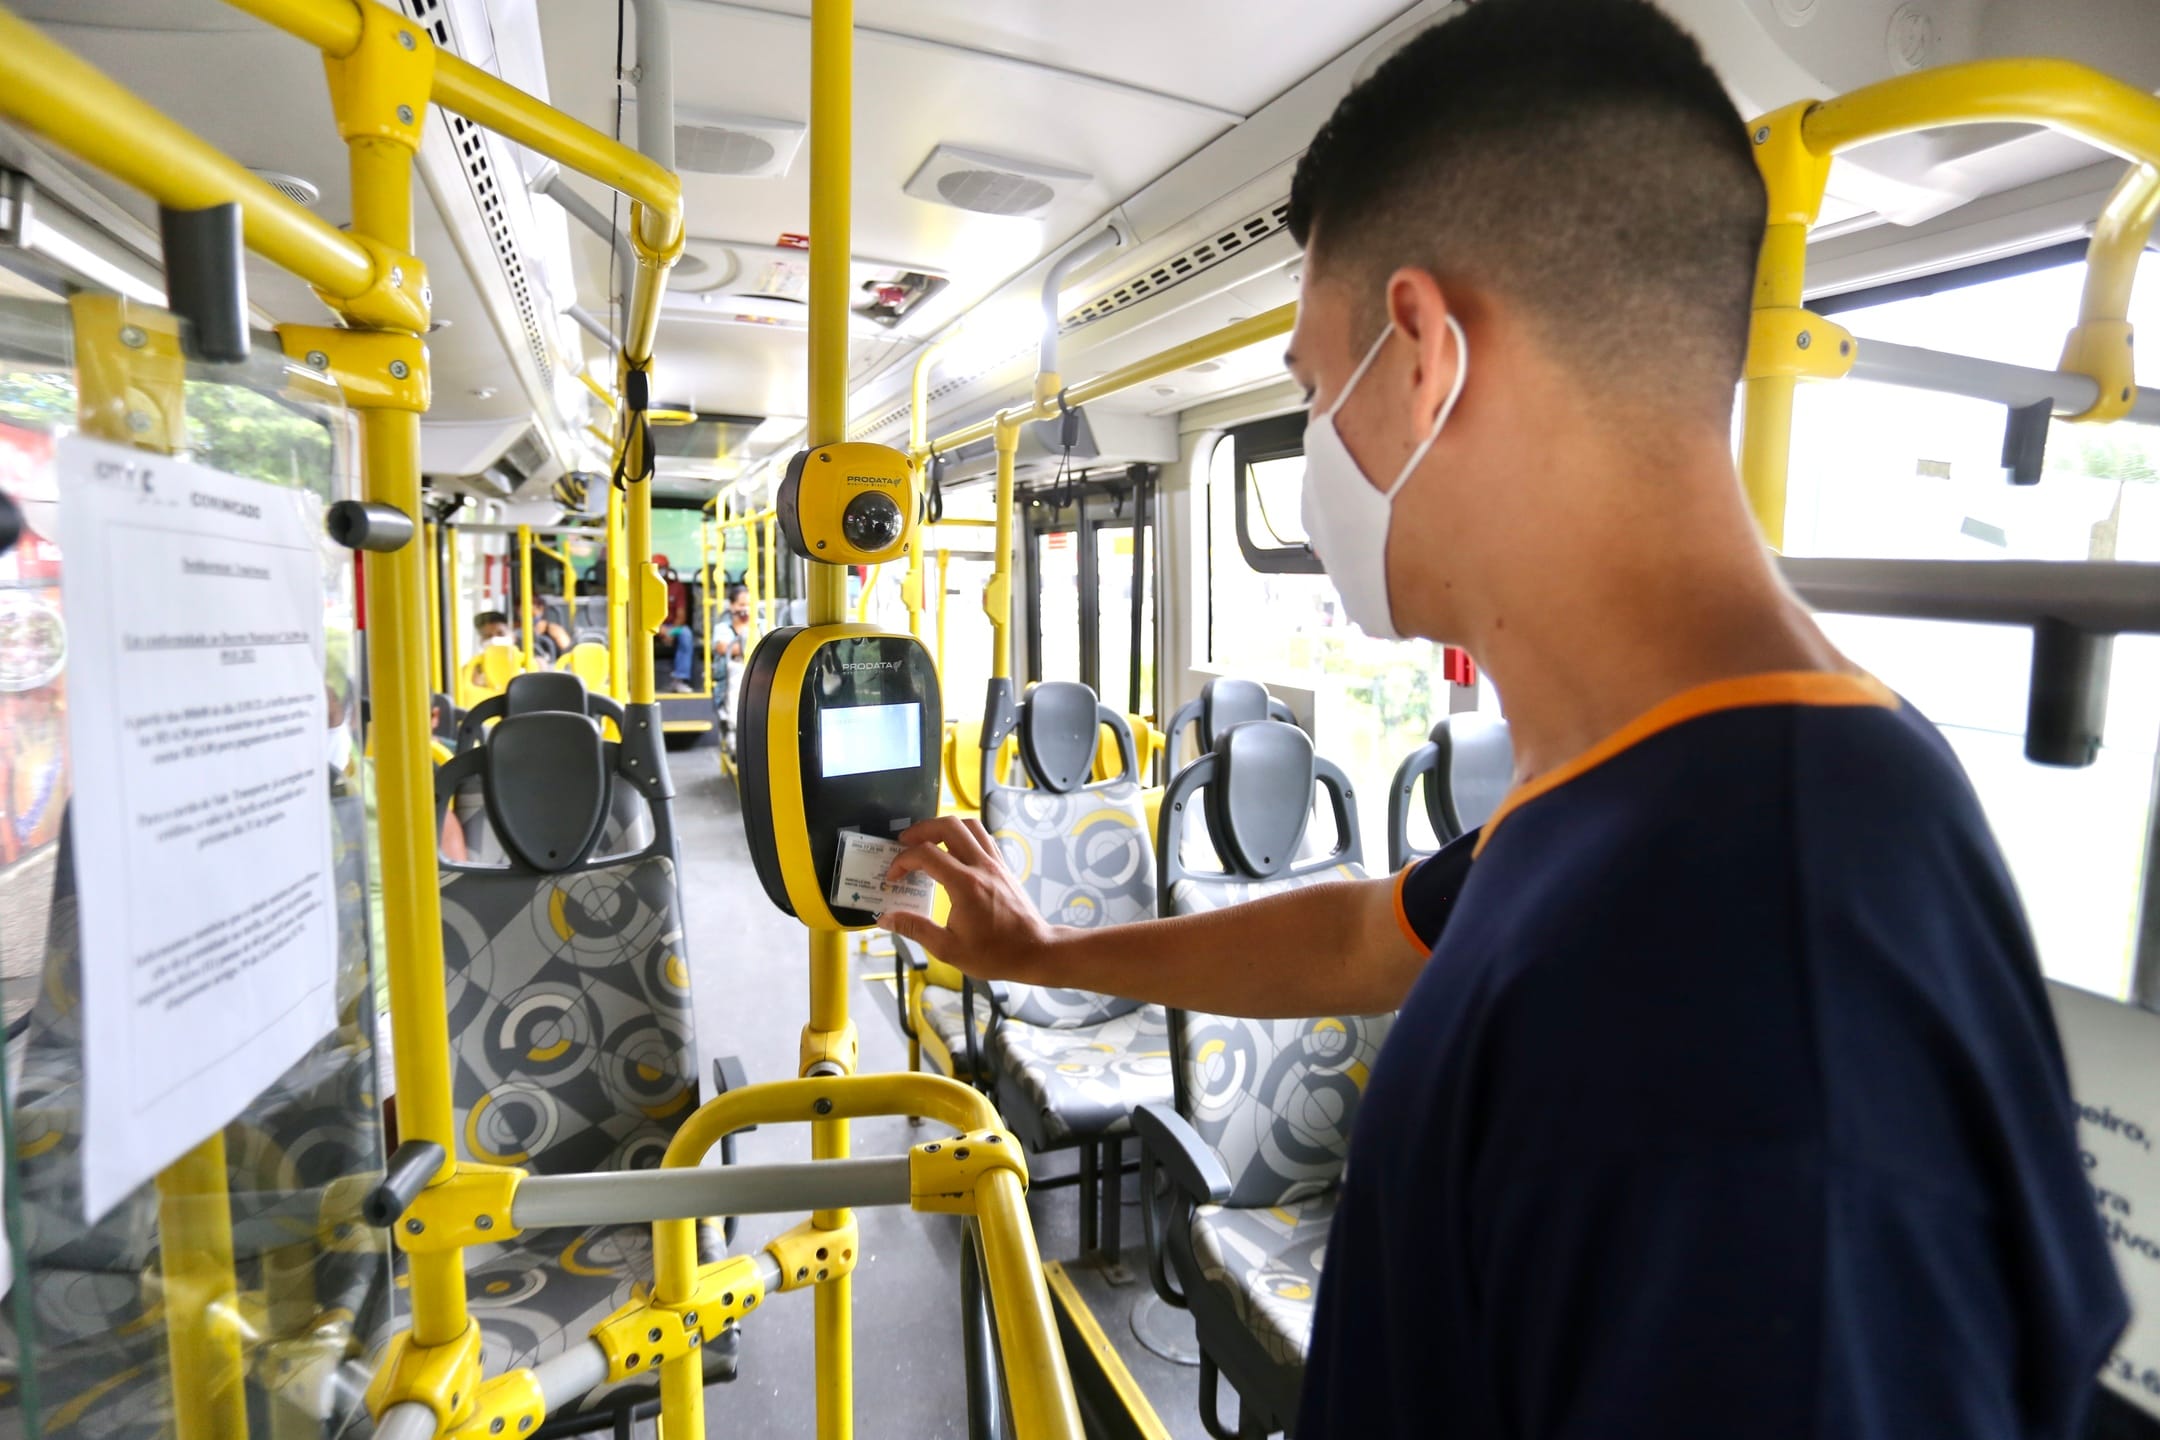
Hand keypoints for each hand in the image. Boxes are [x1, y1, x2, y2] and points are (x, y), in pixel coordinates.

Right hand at [885, 816, 1057, 981]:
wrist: (1035, 951)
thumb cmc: (996, 953)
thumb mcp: (948, 949)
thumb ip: (915, 929)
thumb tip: (887, 918)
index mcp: (965, 885)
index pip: (926, 854)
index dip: (902, 861)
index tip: (893, 876)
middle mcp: (981, 867)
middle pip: (949, 826)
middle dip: (921, 829)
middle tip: (905, 843)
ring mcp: (995, 864)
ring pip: (969, 825)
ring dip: (944, 827)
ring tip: (928, 841)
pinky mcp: (1003, 867)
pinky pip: (983, 838)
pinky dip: (964, 835)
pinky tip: (954, 851)